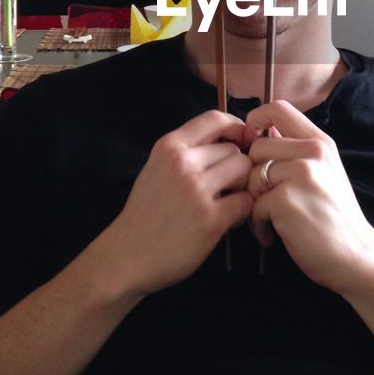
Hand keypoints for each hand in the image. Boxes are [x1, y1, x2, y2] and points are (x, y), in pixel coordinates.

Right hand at [99, 109, 253, 297]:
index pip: (214, 118)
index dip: (236, 127)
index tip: (242, 141)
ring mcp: (197, 190)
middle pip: (233, 150)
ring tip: (230, 202)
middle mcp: (182, 163)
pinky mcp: (210, 218)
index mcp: (169, 147)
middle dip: (236, 167)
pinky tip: (230, 220)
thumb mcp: (157, 168)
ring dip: (243, 186)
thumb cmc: (145, 213)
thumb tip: (229, 140)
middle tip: (229, 187)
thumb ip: (186, 152)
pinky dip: (244, 210)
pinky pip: (246, 202)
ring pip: (243, 171)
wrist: (127, 255)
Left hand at [243, 101, 373, 295]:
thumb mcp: (324, 172)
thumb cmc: (335, 219)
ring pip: (251, 176)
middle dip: (254, 175)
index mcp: (320, 142)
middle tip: (268, 200)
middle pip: (257, 147)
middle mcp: (312, 152)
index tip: (251, 140)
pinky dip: (259, 225)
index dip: (256, 119)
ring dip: (255, 202)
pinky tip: (274, 236)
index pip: (278, 108)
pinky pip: (253, 205)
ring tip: (274, 220)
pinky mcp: (286, 200)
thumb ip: (297, 150)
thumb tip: (262, 132)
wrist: (357, 257)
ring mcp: (300, 174)